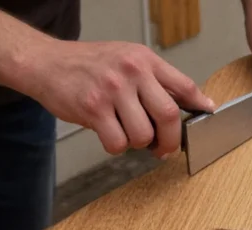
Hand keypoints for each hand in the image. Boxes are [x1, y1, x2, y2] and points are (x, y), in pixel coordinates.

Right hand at [22, 39, 216, 157]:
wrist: (46, 63)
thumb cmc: (88, 66)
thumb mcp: (126, 61)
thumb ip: (156, 80)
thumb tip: (192, 103)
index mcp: (143, 59)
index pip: (183, 85)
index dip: (199, 104)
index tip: (206, 115)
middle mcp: (131, 71)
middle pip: (168, 115)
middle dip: (170, 140)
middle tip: (164, 148)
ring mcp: (112, 89)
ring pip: (143, 134)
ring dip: (138, 144)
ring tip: (127, 134)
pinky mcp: (94, 108)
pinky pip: (118, 142)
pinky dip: (116, 147)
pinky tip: (109, 134)